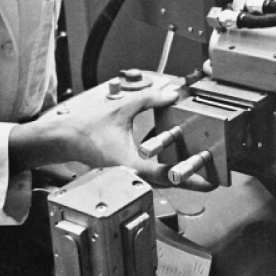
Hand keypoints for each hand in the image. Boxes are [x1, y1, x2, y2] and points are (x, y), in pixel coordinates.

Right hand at [12, 81, 216, 192]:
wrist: (64, 138)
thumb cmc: (85, 128)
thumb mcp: (121, 109)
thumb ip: (148, 100)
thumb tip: (171, 93)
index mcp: (129, 164)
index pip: (164, 175)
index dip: (188, 178)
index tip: (208, 181)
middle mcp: (130, 174)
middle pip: (167, 183)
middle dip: (189, 180)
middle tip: (211, 179)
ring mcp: (127, 175)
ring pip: (158, 181)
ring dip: (177, 176)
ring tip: (198, 170)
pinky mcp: (125, 171)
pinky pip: (149, 175)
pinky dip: (164, 170)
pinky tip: (174, 160)